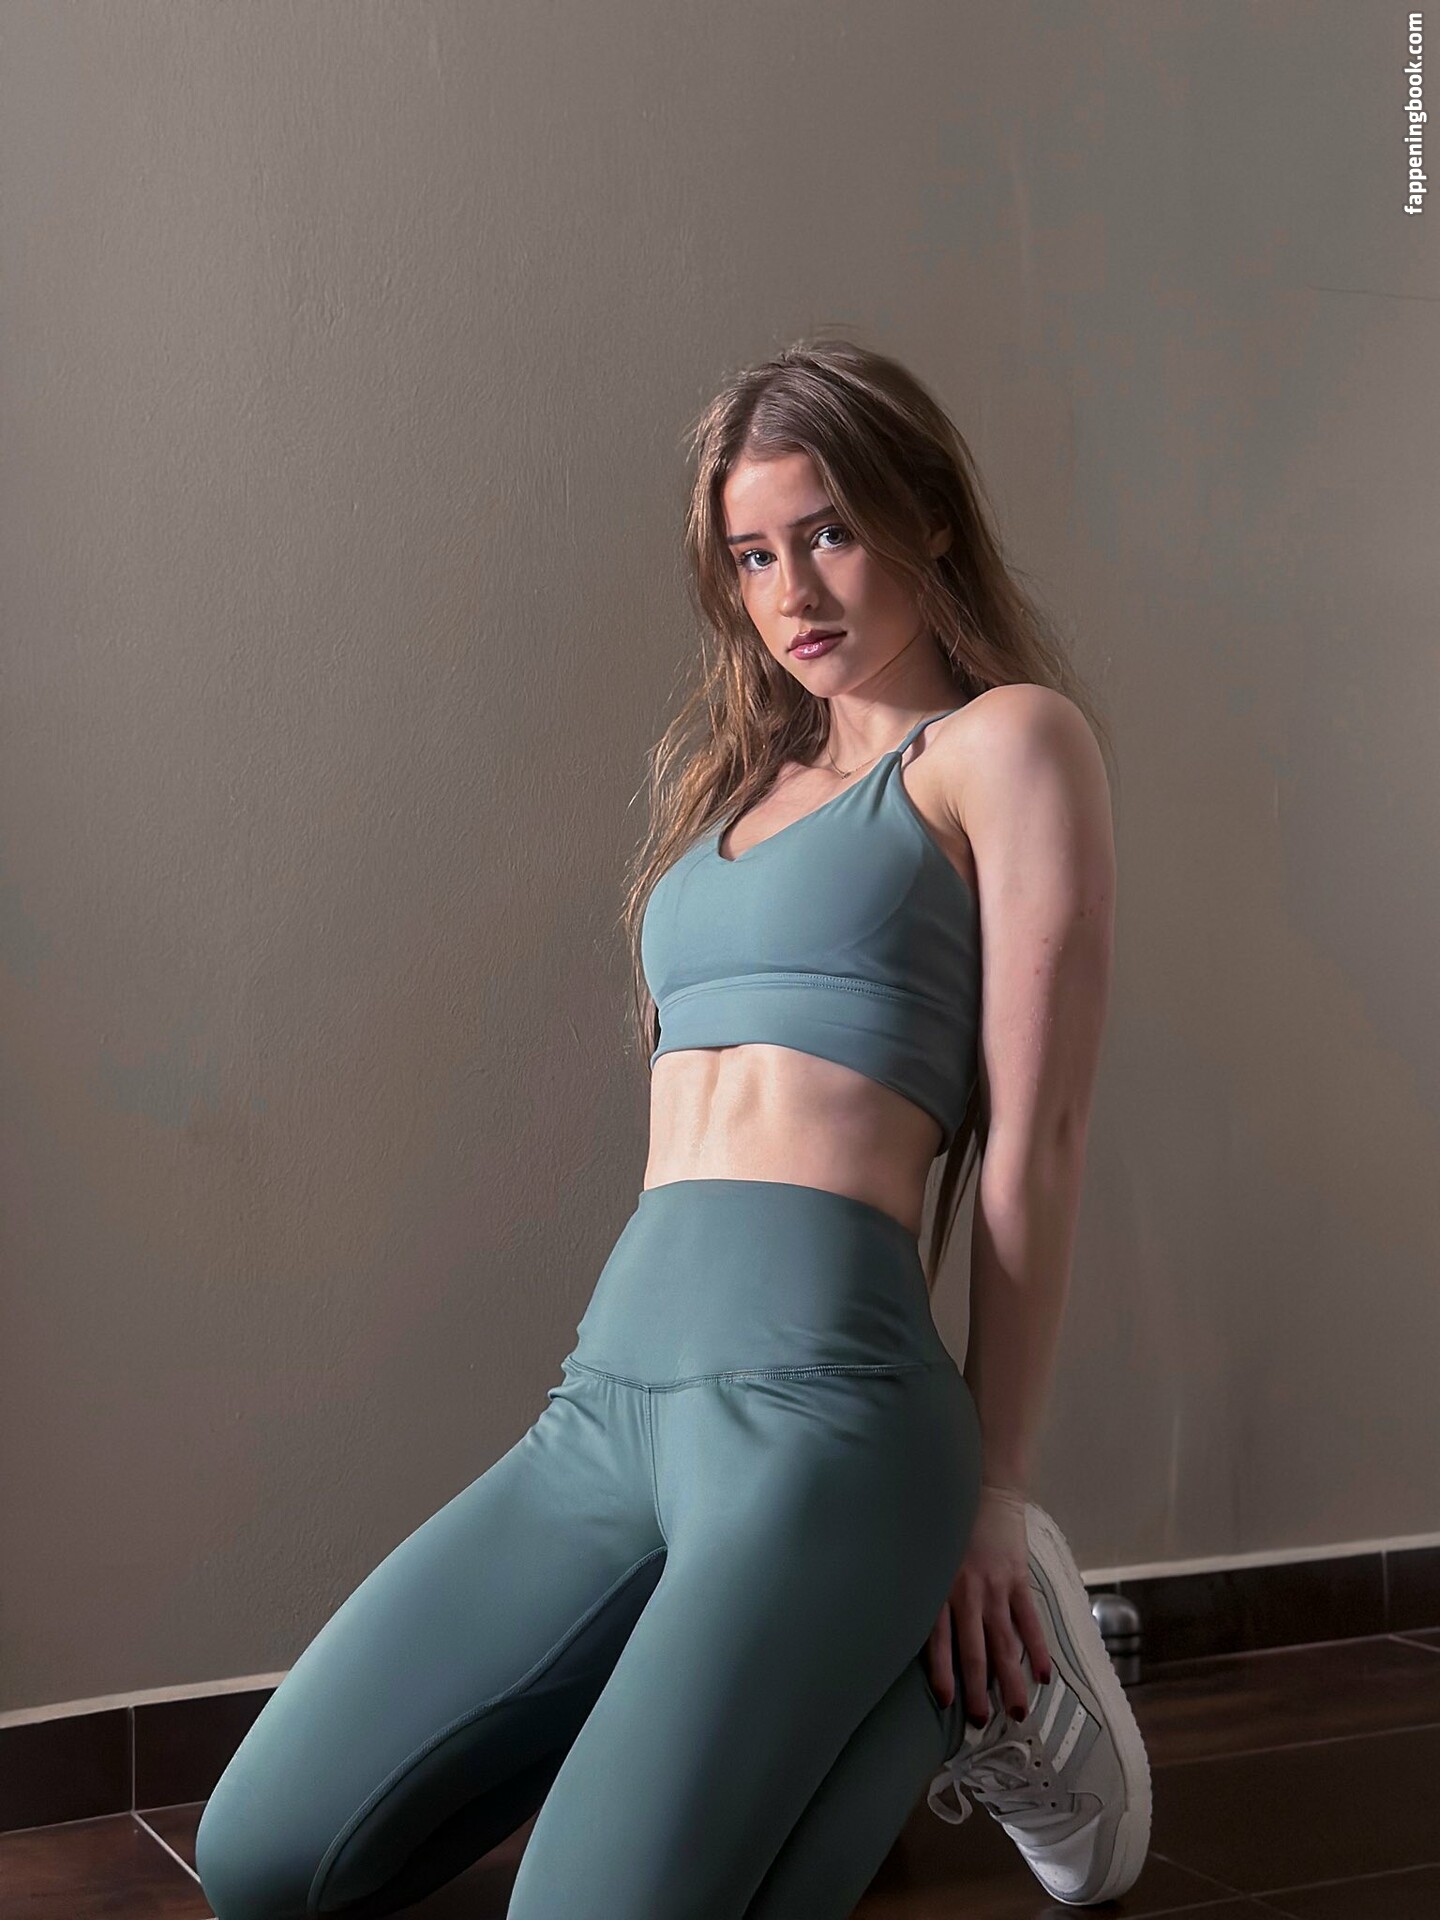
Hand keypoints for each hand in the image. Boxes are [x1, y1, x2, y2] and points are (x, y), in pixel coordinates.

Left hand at [925, 1483, 1052, 1724]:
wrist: (984, 1488)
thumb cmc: (949, 1523)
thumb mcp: (927, 1554)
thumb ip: (925, 1586)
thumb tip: (913, 1622)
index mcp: (940, 1589)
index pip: (939, 1641)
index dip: (942, 1673)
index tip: (946, 1701)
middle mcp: (967, 1594)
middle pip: (973, 1651)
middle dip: (977, 1689)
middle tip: (981, 1720)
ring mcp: (995, 1588)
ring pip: (1004, 1643)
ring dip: (1010, 1680)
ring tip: (1016, 1711)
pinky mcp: (1018, 1580)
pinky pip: (1029, 1620)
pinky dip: (1037, 1648)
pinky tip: (1042, 1674)